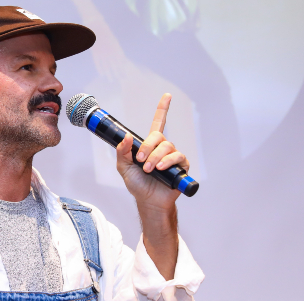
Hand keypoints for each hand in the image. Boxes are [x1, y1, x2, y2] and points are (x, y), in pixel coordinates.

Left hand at [116, 93, 189, 210]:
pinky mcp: (181, 166)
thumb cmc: (137, 184)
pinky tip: (160, 168)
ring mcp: (173, 157)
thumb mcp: (124, 167)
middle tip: (140, 161)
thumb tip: (126, 137)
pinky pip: (177, 157)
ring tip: (149, 169)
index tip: (167, 96)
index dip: (163, 109)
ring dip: (155, 157)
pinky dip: (167, 161)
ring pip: (167, 147)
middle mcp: (163, 148)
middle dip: (147, 147)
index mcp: (150, 145)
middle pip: (158, 136)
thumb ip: (122, 151)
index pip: (158, 123)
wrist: (148, 201)